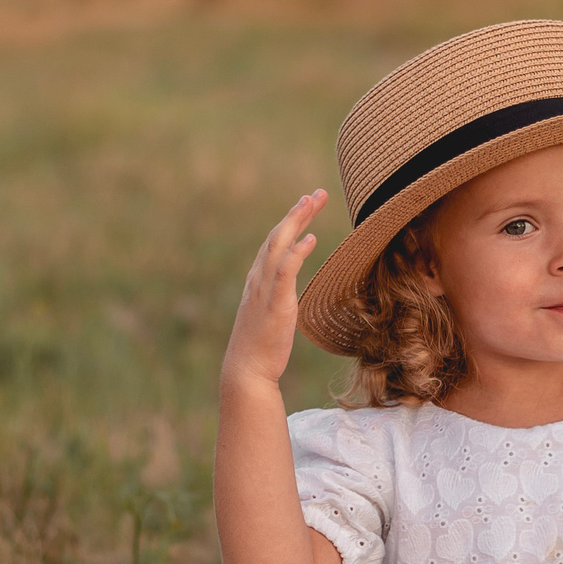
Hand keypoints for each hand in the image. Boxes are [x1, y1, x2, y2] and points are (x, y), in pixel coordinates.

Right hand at [223, 189, 325, 391]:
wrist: (246, 370)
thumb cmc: (261, 346)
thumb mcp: (271, 313)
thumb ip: (278, 295)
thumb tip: (288, 288)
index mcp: (258, 279)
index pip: (275, 241)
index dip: (291, 220)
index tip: (307, 202)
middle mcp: (259, 278)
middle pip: (277, 236)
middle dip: (296, 212)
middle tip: (316, 193)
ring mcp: (264, 290)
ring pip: (277, 246)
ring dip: (294, 221)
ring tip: (311, 202)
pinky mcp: (274, 305)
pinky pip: (285, 273)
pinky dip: (296, 253)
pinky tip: (310, 239)